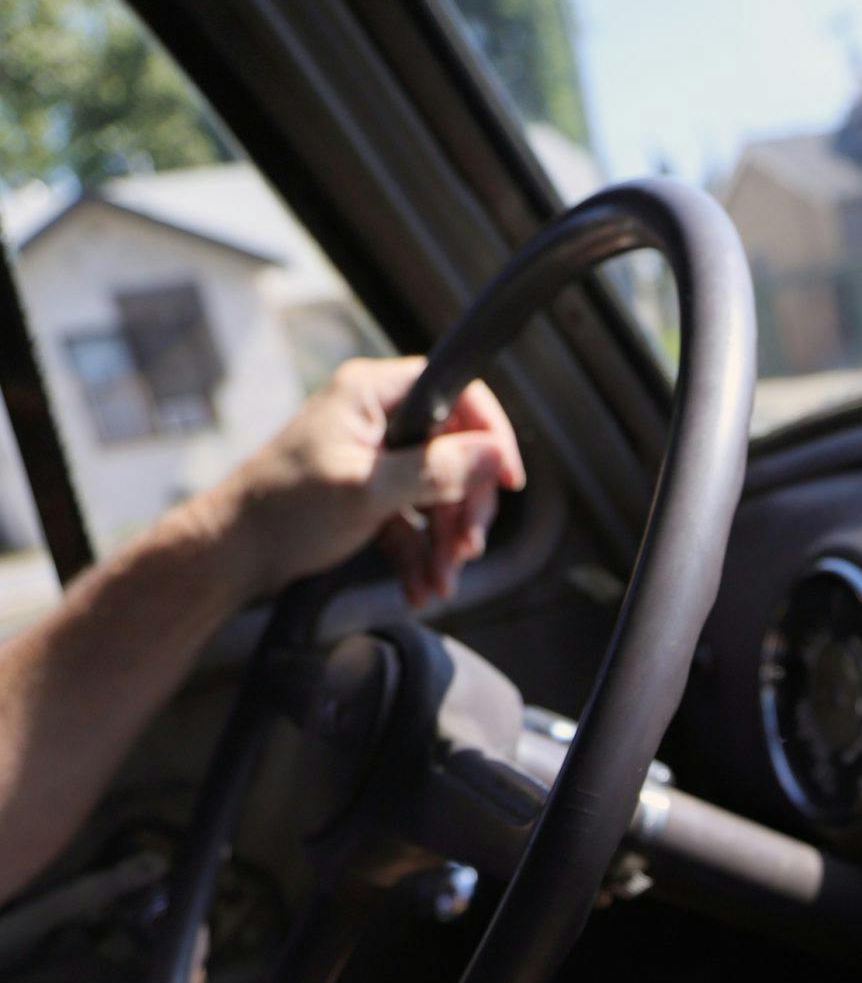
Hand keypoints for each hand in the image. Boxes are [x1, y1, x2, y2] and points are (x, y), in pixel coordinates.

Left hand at [224, 356, 525, 609]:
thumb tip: (493, 456)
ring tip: (440, 583)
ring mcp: (370, 458)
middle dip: (465, 508)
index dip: (490, 435)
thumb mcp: (369, 490)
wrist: (231, 554)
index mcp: (372, 394)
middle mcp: (375, 418)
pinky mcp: (364, 496)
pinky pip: (411, 522)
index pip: (457, 394)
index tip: (508, 480)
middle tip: (466, 549)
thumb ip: (436, 470)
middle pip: (453, 453)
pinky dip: (419, 556)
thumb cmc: (285, 512)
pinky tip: (419, 588)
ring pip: (436, 494)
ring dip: (445, 543)